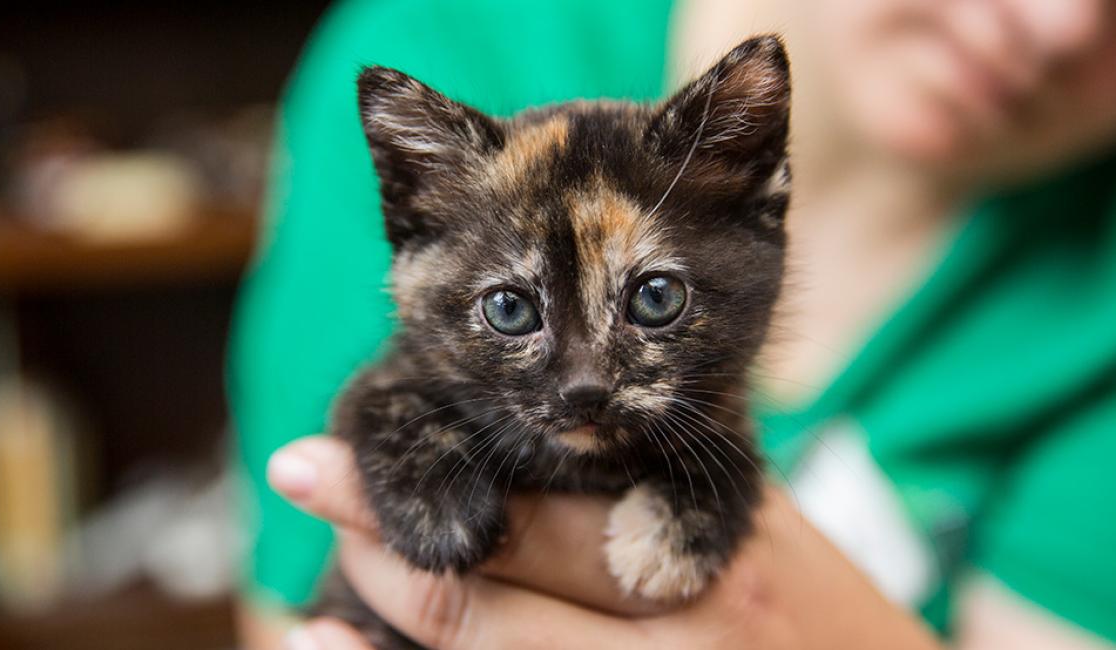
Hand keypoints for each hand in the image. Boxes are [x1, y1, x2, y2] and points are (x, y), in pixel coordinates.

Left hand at [268, 435, 940, 649]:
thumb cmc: (836, 625)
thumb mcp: (761, 536)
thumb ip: (666, 485)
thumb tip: (545, 438)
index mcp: (713, 539)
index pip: (545, 504)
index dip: (438, 469)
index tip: (348, 439)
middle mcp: (685, 617)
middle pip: (501, 583)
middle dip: (389, 534)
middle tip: (301, 476)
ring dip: (390, 627)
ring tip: (305, 617)